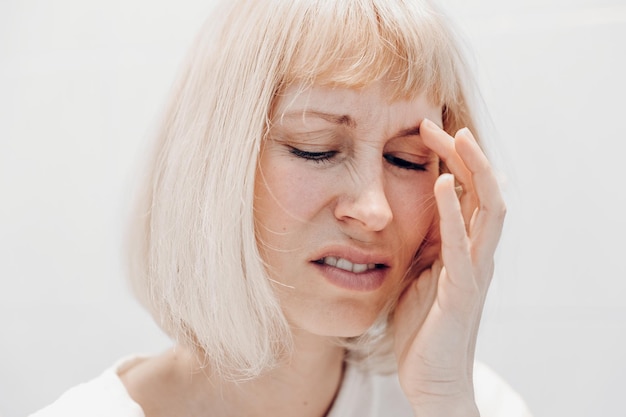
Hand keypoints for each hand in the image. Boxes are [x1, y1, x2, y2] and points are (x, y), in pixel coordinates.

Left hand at [393, 119, 505, 415]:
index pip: (466, 190)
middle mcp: (476, 253)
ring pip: (488, 210)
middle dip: (463, 153)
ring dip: (473, 171)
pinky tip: (440, 186)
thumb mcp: (417, 270)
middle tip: (434, 122)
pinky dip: (453, 214)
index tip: (423, 127)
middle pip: (482, 190)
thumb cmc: (421, 325)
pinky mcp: (462, 293)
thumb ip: (422, 239)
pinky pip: (461, 247)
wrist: (430, 378)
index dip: (451, 157)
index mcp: (463, 246)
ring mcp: (473, 272)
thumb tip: (409, 203)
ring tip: (457, 138)